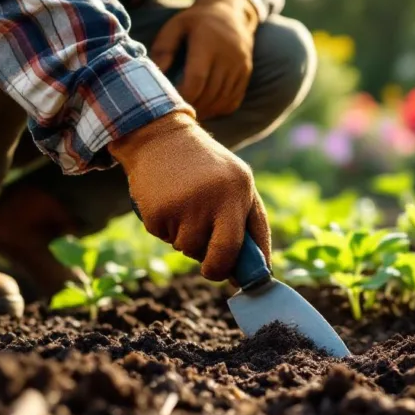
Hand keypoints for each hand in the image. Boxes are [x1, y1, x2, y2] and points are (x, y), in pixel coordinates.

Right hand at [108, 110, 271, 281]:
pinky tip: (169, 203)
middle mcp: (209, 198)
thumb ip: (253, 225)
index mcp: (236, 191)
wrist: (162, 138)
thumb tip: (260, 269)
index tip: (231, 276)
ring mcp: (180, 206)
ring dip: (188, 240)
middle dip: (212, 267)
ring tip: (187, 210)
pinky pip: (164, 237)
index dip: (233, 268)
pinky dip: (167, 229)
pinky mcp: (154, 211)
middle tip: (209, 264)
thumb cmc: (209, 167)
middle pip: (212, 255)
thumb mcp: (240, 184)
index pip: (236, 245)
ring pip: (187, 248)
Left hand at [151, 0, 258, 119]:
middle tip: (176, 111)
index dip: (183, 96)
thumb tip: (156, 74)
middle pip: (209, 93)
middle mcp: (228, 56)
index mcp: (208, 43)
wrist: (232, 13)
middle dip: (192, 106)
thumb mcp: (176, 25)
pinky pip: (233, 101)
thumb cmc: (197, 21)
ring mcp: (240, 67)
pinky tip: (206, 108)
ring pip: (221, 100)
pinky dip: (218, 109)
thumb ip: (164, 48)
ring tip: (190, 112)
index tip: (170, 102)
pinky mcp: (245, 74)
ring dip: (205, 111)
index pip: (197, 79)